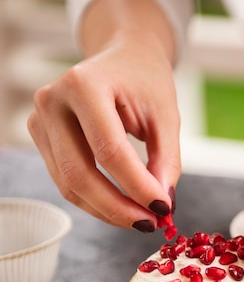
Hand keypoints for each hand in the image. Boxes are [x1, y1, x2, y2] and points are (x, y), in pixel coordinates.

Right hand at [28, 0, 180, 230]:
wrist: (122, 56)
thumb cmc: (145, 81)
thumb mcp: (166, 115)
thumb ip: (165, 161)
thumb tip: (162, 206)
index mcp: (84, 84)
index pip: (109, 150)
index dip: (136, 186)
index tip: (163, 210)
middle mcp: (52, 101)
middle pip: (79, 173)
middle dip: (117, 207)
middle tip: (149, 224)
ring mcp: (39, 120)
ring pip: (69, 184)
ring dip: (106, 210)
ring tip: (141, 219)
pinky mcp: (41, 138)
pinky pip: (65, 181)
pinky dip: (95, 201)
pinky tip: (122, 207)